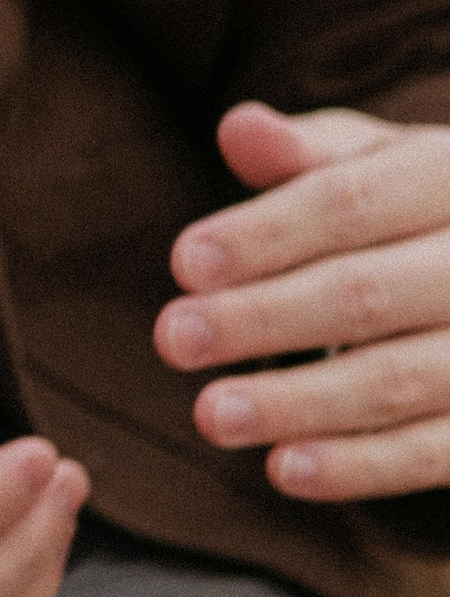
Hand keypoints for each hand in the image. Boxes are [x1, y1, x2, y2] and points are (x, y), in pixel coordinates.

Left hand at [156, 102, 449, 500]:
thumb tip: (238, 127)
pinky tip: (283, 468)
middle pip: (366, 293)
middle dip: (263, 319)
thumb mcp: (380, 164)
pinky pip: (433, 453)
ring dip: (297, 402)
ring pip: (397, 380)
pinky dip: (358, 467)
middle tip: (172, 339)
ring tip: (211, 413)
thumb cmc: (418, 209)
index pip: (352, 201)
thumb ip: (308, 153)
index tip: (184, 263)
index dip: (265, 233)